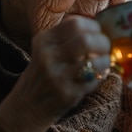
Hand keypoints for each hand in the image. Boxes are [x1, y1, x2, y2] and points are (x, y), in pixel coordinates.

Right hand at [0, 15, 110, 131]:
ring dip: (104, 60)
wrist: (25, 107)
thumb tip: (99, 28)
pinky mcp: (66, 94)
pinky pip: (93, 80)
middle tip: (106, 47)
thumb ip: (66, 37)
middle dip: (103, 42)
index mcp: (44, 40)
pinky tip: (97, 76)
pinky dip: (100, 76)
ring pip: (93, 61)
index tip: (98, 32)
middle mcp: (47, 56)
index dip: (93, 27)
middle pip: (85, 40)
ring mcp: (57, 77)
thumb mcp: (45, 50)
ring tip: (104, 62)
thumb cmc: (43, 74)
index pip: (75, 24)